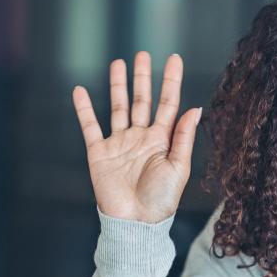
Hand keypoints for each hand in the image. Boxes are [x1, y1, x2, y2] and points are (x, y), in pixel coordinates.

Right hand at [72, 51, 202, 222]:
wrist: (135, 222)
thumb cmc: (161, 200)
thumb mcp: (179, 167)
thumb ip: (183, 137)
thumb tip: (195, 108)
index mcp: (162, 140)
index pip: (168, 104)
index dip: (171, 81)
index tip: (174, 58)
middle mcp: (141, 138)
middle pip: (141, 100)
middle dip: (143, 78)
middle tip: (143, 54)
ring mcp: (119, 144)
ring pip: (118, 107)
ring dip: (118, 85)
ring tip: (118, 63)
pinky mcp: (99, 153)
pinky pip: (90, 126)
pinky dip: (84, 109)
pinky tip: (80, 91)